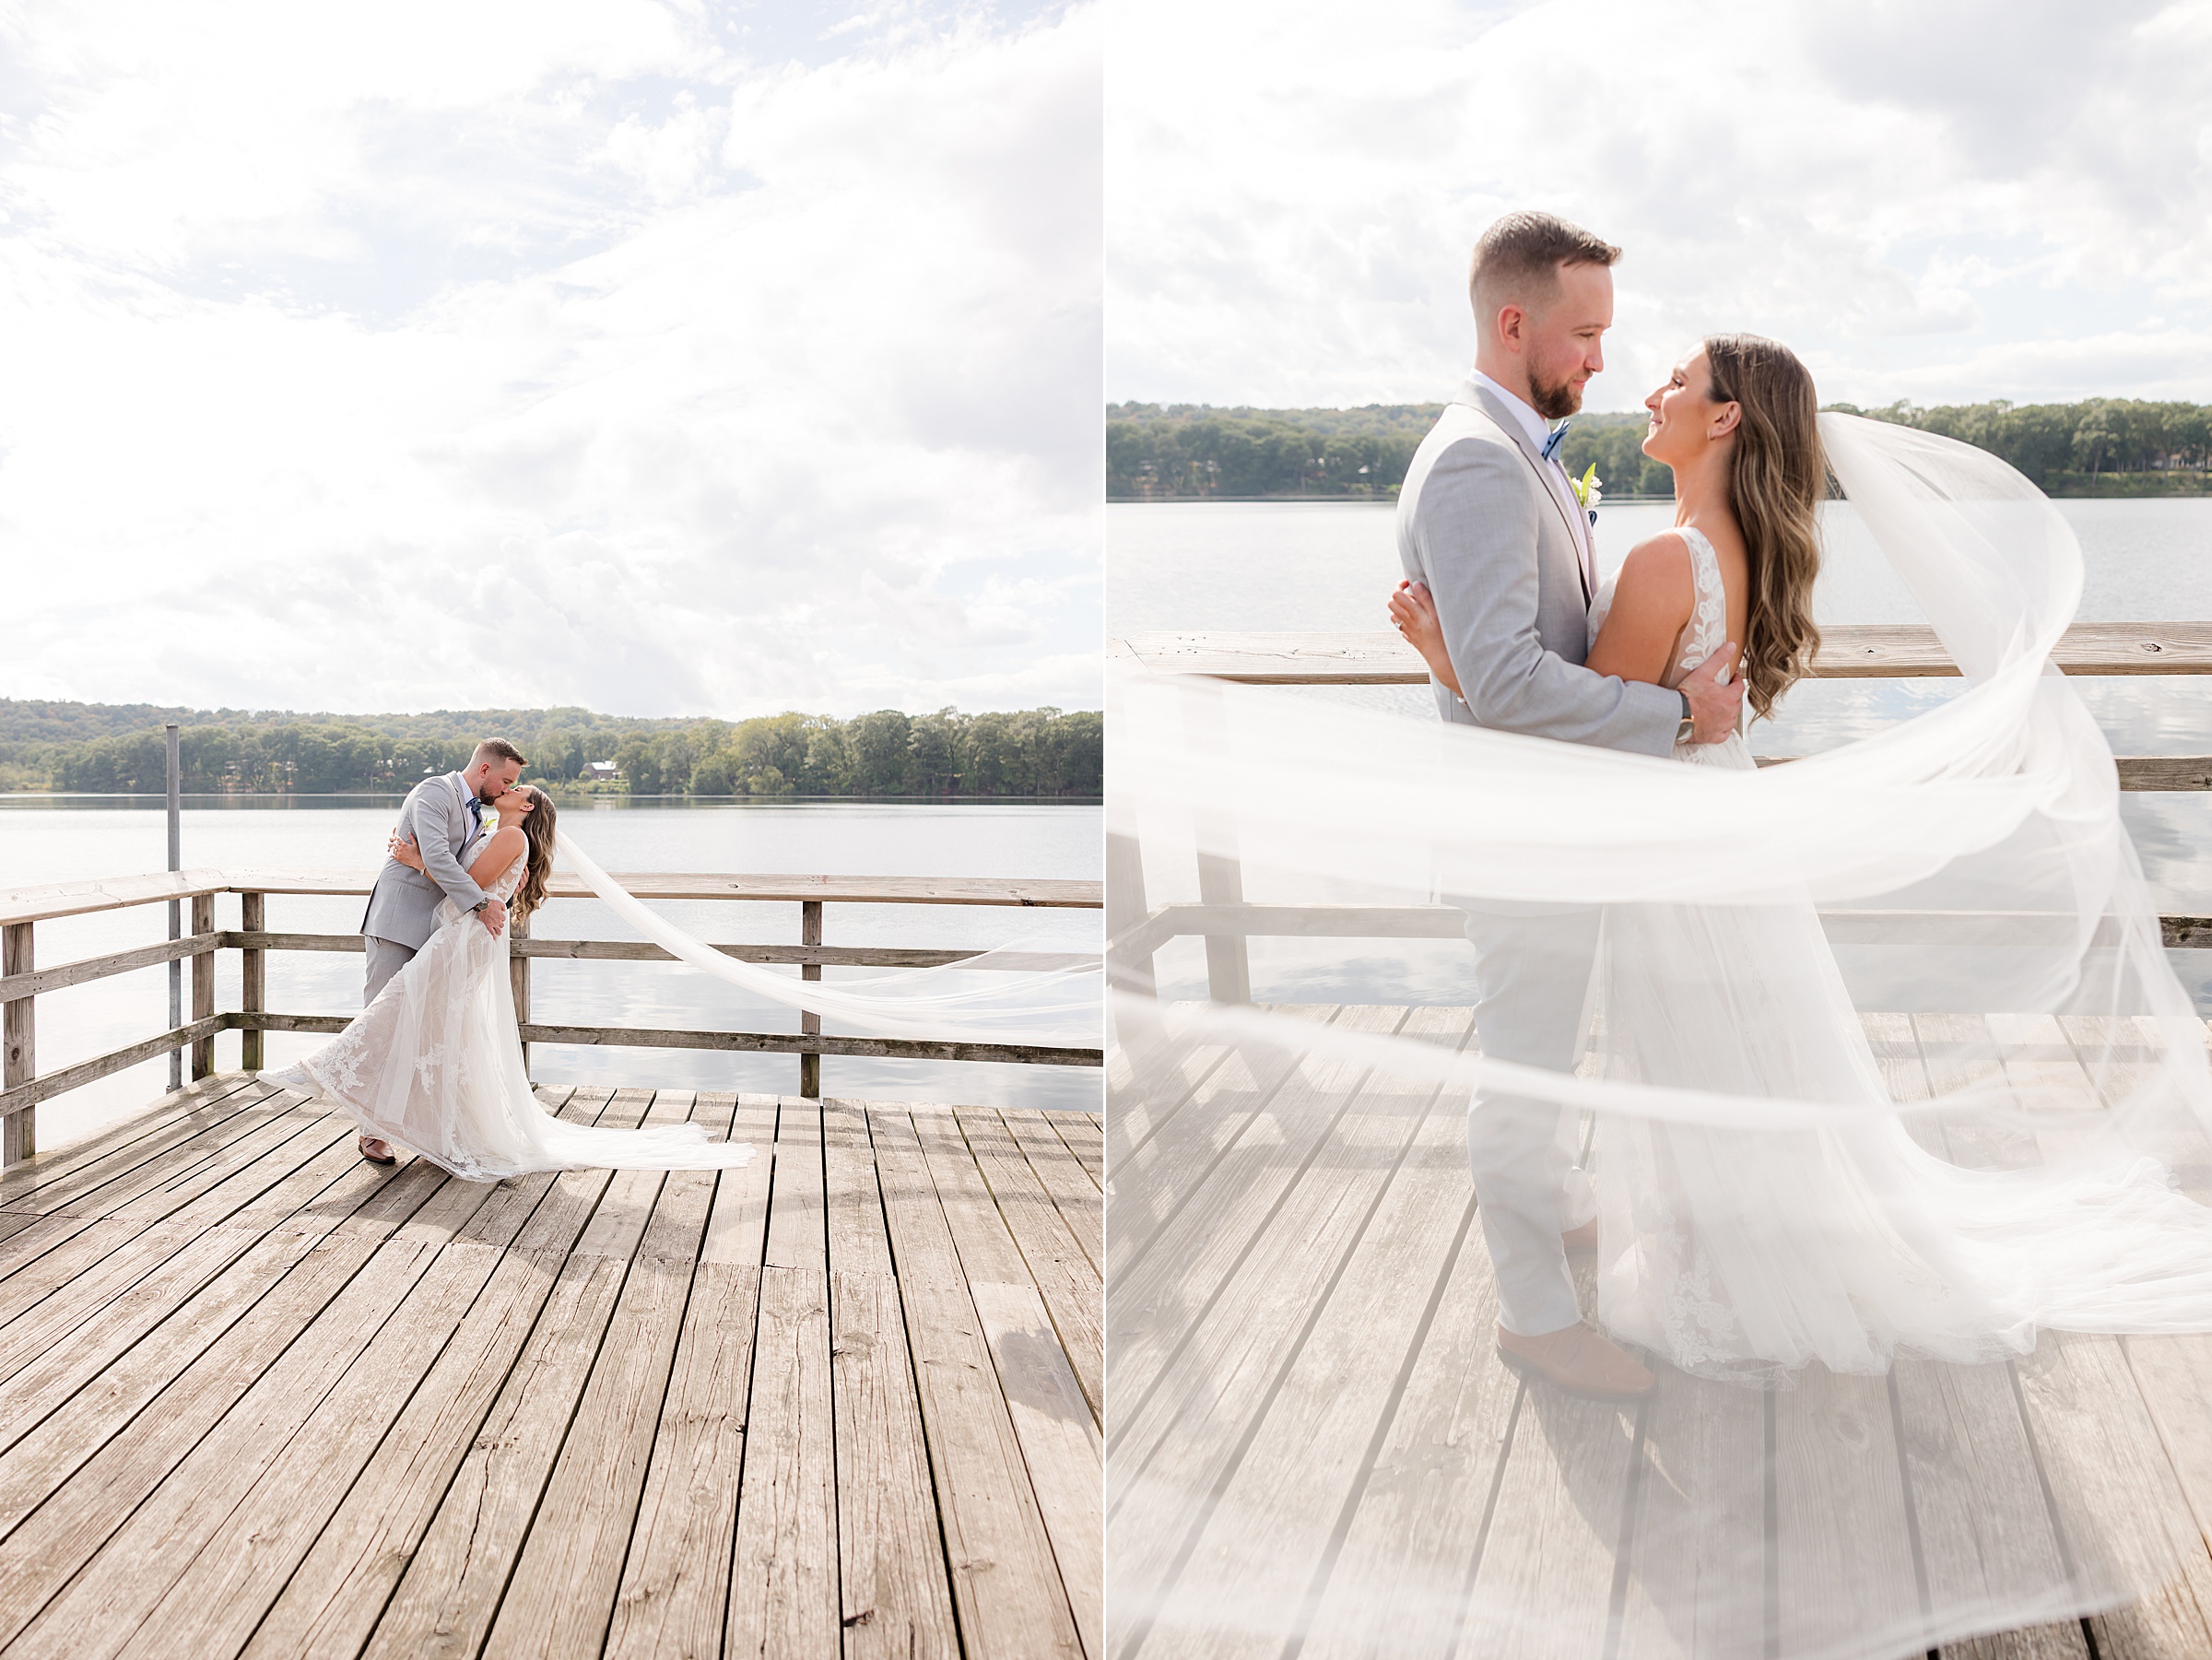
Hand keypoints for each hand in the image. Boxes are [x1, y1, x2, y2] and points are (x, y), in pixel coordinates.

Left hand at [387, 831, 423, 871]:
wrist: (417, 861)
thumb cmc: (417, 852)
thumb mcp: (415, 844)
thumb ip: (411, 838)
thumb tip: (409, 832)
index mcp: (404, 844)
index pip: (398, 839)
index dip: (396, 837)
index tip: (395, 836)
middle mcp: (400, 848)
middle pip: (394, 844)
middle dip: (394, 842)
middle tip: (394, 841)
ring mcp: (399, 853)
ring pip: (393, 849)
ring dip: (393, 847)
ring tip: (393, 846)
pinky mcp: (398, 858)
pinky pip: (392, 855)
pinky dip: (391, 853)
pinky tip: (391, 852)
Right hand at [479, 896, 506, 937]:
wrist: (483, 906)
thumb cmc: (490, 904)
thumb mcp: (499, 903)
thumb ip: (503, 906)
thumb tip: (504, 909)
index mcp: (501, 915)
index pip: (503, 919)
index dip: (501, 919)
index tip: (499, 918)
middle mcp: (498, 921)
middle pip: (502, 925)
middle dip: (500, 925)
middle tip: (498, 925)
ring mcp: (494, 924)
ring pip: (499, 930)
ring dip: (499, 932)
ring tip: (499, 933)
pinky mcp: (488, 926)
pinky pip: (492, 932)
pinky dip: (494, 936)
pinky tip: (495, 938)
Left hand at [1388, 579, 1461, 697]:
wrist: (1441, 659)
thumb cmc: (1442, 635)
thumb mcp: (1437, 614)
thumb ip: (1425, 598)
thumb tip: (1415, 584)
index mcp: (1413, 613)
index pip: (1396, 594)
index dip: (1401, 585)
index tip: (1410, 583)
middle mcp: (1407, 621)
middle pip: (1391, 603)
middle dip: (1399, 596)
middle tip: (1412, 594)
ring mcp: (1408, 631)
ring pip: (1394, 616)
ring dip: (1401, 609)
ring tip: (1414, 607)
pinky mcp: (1411, 639)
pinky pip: (1401, 628)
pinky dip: (1405, 622)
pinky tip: (1416, 621)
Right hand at [1681, 642, 1745, 743]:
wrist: (1674, 717)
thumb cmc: (1687, 697)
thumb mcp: (1702, 673)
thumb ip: (1718, 659)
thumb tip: (1731, 646)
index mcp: (1729, 698)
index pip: (1739, 686)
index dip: (1735, 680)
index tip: (1730, 678)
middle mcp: (1729, 714)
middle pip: (1737, 702)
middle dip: (1731, 695)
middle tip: (1721, 691)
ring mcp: (1723, 727)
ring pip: (1732, 717)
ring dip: (1728, 711)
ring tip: (1717, 705)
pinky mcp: (1715, 737)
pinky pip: (1725, 732)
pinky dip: (1722, 727)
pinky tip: (1714, 721)